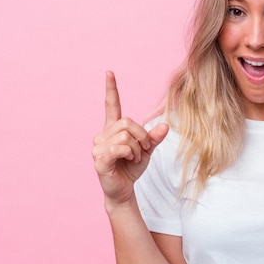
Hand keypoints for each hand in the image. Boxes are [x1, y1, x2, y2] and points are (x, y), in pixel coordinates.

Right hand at [92, 71, 167, 206]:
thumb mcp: (147, 151)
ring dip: (137, 149)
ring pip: (125, 136)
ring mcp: (98, 147)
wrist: (124, 190)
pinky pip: (119, 148)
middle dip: (141, 136)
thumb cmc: (132, 169)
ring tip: (135, 159)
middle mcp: (102, 135)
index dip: (111, 89)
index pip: (111, 105)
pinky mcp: (99, 159)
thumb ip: (154, 138)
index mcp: (112, 130)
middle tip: (143, 151)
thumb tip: (165, 125)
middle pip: (127, 122)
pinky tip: (129, 161)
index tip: (109, 72)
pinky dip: (130, 154)